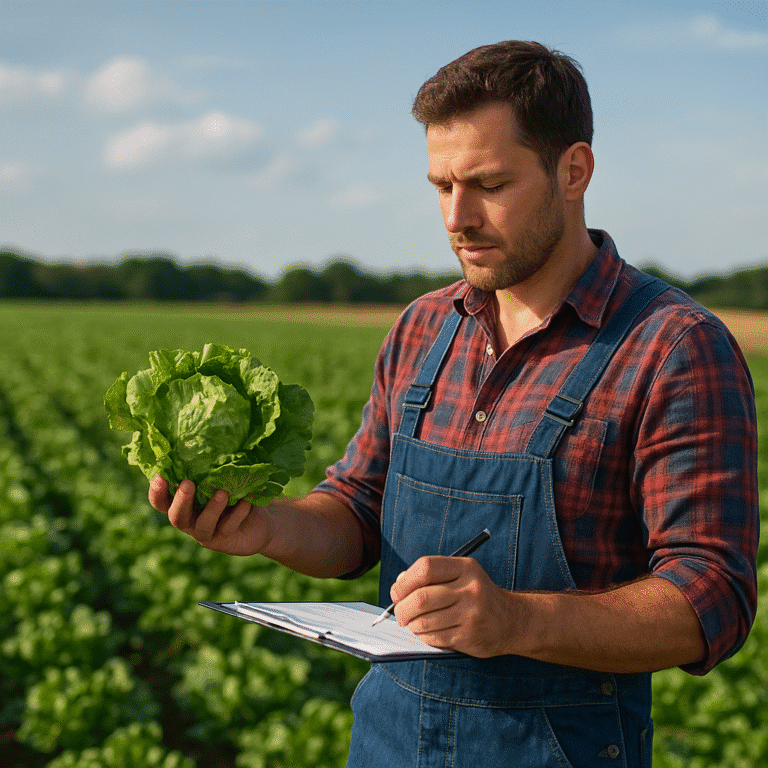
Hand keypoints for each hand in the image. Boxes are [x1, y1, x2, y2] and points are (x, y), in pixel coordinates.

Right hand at [149, 475, 272, 555]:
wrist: (262, 520)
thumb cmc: (236, 493)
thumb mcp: (223, 480)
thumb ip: (211, 469)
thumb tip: (207, 441)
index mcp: (184, 504)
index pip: (162, 503)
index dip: (157, 493)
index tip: (159, 476)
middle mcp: (191, 521)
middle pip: (176, 518)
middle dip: (181, 501)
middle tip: (188, 484)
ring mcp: (207, 533)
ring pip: (203, 526)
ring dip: (212, 509)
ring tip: (222, 493)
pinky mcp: (225, 541)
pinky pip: (228, 528)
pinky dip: (237, 514)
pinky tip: (246, 502)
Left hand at [389, 556, 515, 657]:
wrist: (512, 621)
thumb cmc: (477, 595)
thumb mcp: (461, 575)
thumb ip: (432, 575)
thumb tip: (399, 584)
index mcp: (466, 567)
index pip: (426, 568)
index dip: (405, 581)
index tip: (397, 592)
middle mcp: (470, 589)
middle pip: (421, 597)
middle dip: (402, 608)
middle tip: (398, 614)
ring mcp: (471, 613)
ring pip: (425, 621)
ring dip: (411, 624)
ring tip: (412, 623)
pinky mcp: (469, 636)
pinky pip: (434, 637)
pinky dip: (423, 636)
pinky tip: (426, 632)